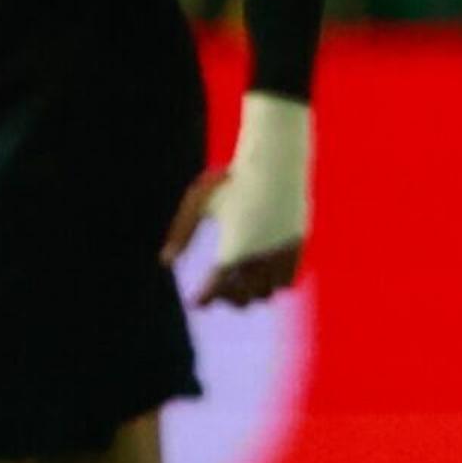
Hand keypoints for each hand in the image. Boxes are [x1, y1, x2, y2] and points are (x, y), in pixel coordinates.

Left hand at [162, 170, 303, 306]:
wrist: (274, 159)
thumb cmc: (231, 178)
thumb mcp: (198, 202)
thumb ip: (182, 233)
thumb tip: (165, 262)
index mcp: (234, 247)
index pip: (217, 288)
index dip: (205, 298)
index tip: (196, 303)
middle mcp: (260, 256)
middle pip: (243, 296)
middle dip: (228, 298)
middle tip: (219, 292)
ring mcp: (281, 252)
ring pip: (267, 293)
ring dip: (253, 293)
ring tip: (241, 285)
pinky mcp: (297, 245)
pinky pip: (288, 281)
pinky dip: (274, 285)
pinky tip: (262, 276)